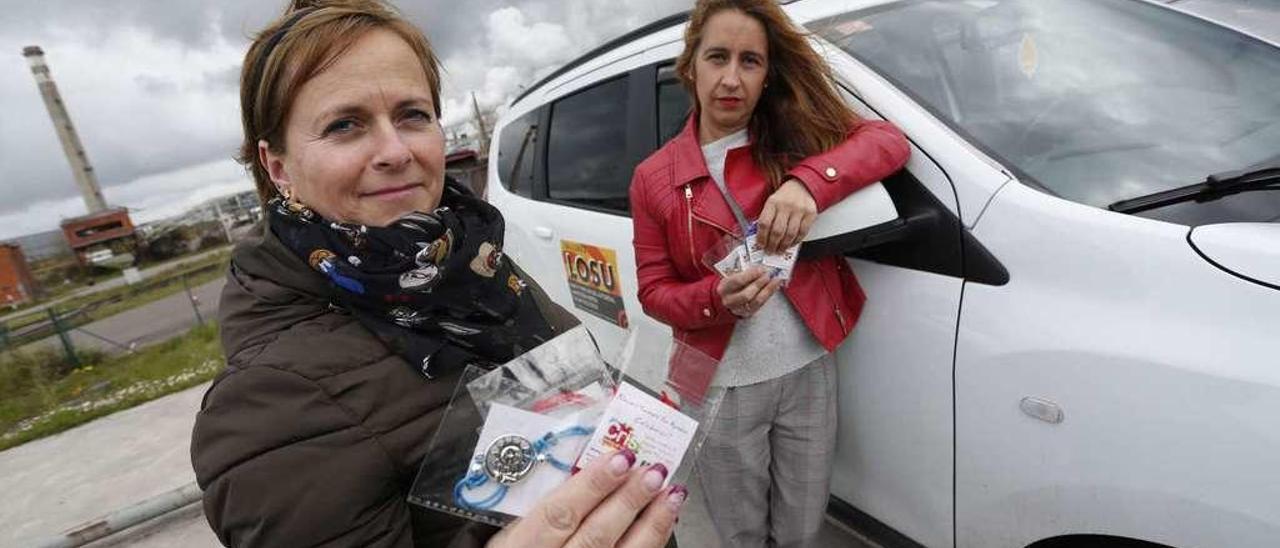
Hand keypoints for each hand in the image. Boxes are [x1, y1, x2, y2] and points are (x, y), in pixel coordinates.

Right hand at [488, 451, 685, 547]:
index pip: (559, 513)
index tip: (619, 458)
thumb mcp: (518, 529)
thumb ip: (550, 503)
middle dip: (628, 500)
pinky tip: (666, 519)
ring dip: (651, 521)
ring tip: (671, 492)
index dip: (591, 485)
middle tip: (653, 471)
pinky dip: (654, 540)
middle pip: (595, 535)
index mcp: (523, 545)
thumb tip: (593, 467)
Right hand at [716, 266, 782, 318]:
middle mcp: (729, 300)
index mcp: (724, 288)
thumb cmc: (731, 283)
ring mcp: (739, 309)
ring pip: (756, 301)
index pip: (737, 281)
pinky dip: (769, 294)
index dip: (750, 275)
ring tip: (776, 280)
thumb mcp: (732, 274)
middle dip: (759, 284)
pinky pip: (761, 304)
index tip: (761, 268)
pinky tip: (775, 286)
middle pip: (746, 294)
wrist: (727, 298)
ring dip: (768, 290)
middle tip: (769, 275)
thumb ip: (742, 269)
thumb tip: (759, 264)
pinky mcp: (748, 312)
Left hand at [757, 178, 816, 253]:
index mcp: (773, 202)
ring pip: (790, 234)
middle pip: (777, 231)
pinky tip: (790, 244)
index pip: (764, 223)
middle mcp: (786, 205)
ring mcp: (799, 210)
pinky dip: (796, 241)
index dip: (761, 237)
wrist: (803, 186)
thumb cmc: (784, 196)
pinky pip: (802, 232)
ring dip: (784, 246)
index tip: (760, 245)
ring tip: (779, 250)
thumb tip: (761, 237)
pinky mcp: (810, 214)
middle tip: (770, 251)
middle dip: (772, 245)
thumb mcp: (772, 202)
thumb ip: (767, 217)